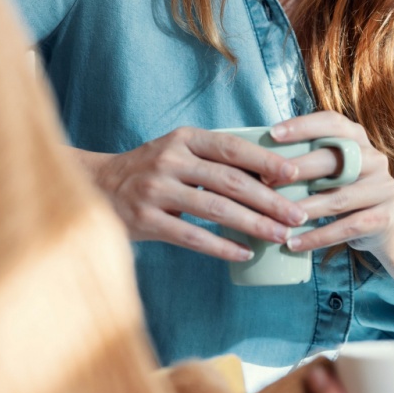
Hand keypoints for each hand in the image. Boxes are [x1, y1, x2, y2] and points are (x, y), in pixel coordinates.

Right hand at [83, 129, 309, 260]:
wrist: (96, 187)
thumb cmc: (150, 171)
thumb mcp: (178, 153)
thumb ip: (213, 160)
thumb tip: (269, 176)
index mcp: (183, 139)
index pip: (232, 148)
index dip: (265, 161)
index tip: (294, 175)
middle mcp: (169, 160)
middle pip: (230, 180)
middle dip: (269, 199)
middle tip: (297, 215)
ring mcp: (156, 190)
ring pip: (215, 208)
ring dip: (253, 224)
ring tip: (279, 236)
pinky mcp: (146, 219)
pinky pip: (192, 236)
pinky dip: (222, 246)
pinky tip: (244, 253)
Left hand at [271, 111, 393, 252]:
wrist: (381, 222)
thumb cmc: (341, 187)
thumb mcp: (330, 166)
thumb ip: (306, 156)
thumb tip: (255, 155)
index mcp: (357, 138)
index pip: (332, 123)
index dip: (303, 126)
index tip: (272, 134)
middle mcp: (374, 159)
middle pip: (334, 160)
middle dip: (297, 169)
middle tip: (265, 180)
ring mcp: (382, 188)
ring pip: (338, 198)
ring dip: (304, 209)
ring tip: (276, 219)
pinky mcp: (383, 218)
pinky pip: (346, 228)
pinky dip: (317, 237)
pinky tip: (293, 244)